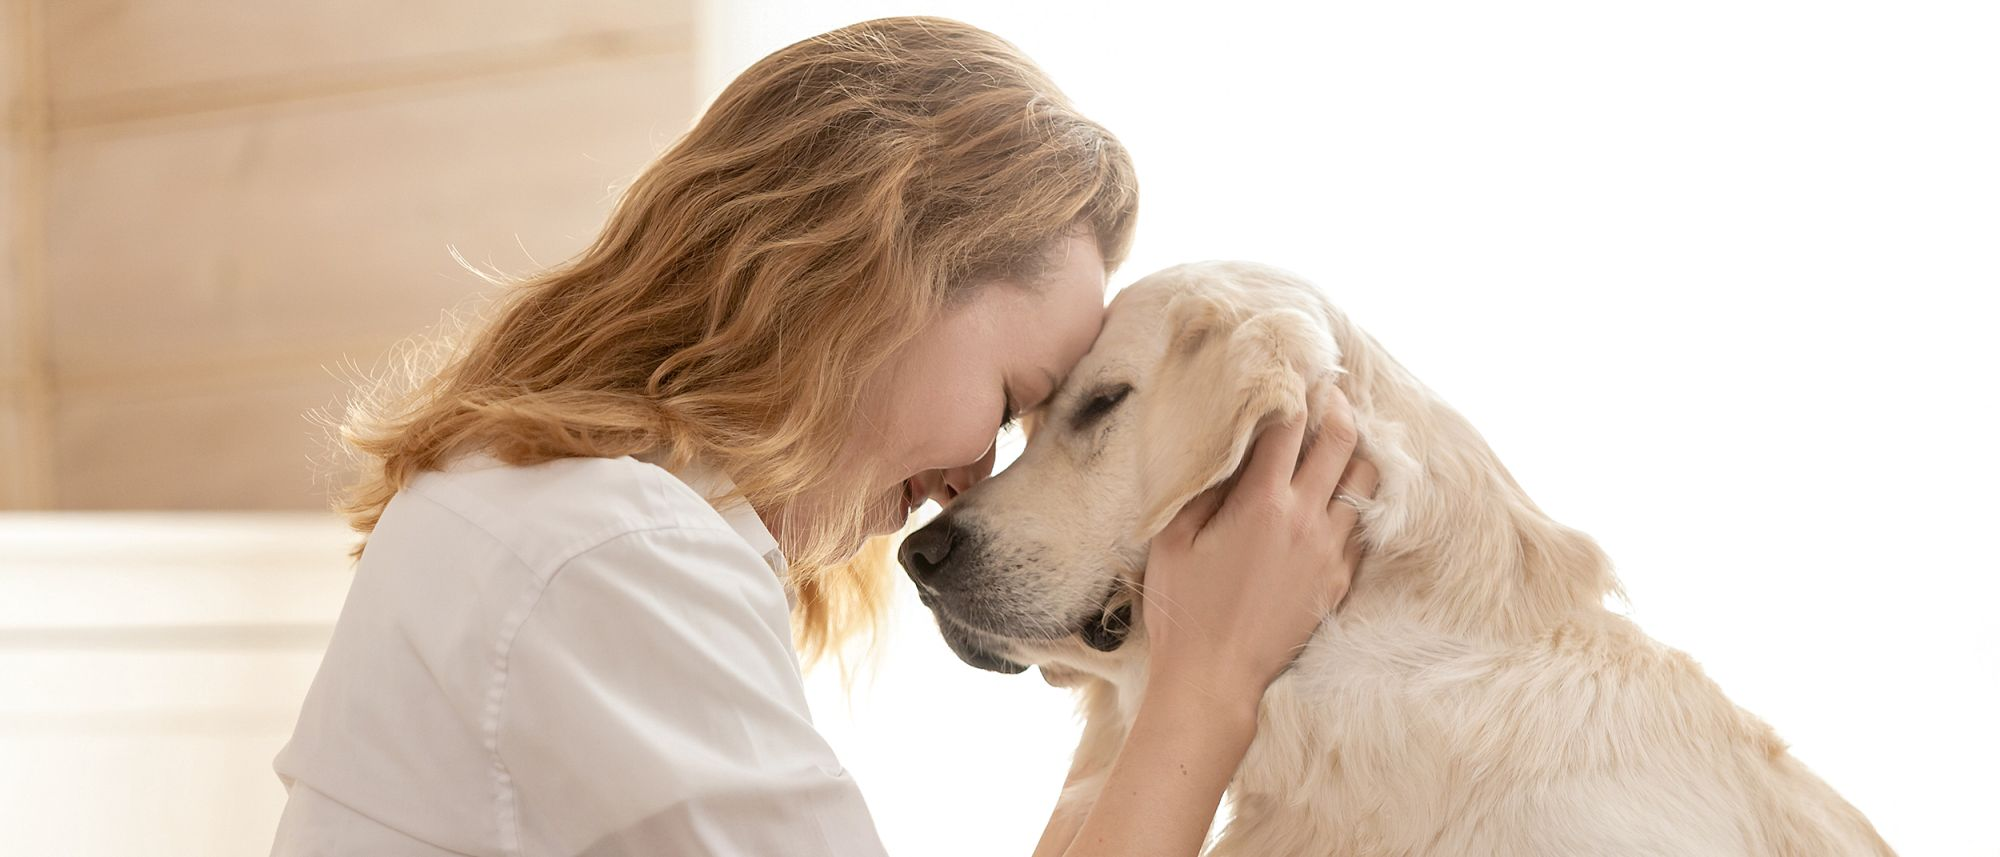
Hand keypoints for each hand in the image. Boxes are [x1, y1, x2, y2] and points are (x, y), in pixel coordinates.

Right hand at [1139, 385, 1377, 710]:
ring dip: (1355, 452)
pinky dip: (1356, 501)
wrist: (1215, 678)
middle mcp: (1306, 520)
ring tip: (1342, 437)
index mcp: (1262, 503)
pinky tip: (1342, 495)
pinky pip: (1362, 527)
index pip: (1289, 427)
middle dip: (1336, 407)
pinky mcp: (1339, 582)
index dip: (1292, 392)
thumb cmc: (1183, 607)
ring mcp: (1330, 552)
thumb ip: (1202, 487)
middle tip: (1329, 390)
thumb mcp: (1173, 539)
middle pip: (1340, 443)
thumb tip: (1224, 449)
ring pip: (1365, 483)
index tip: (1291, 371)